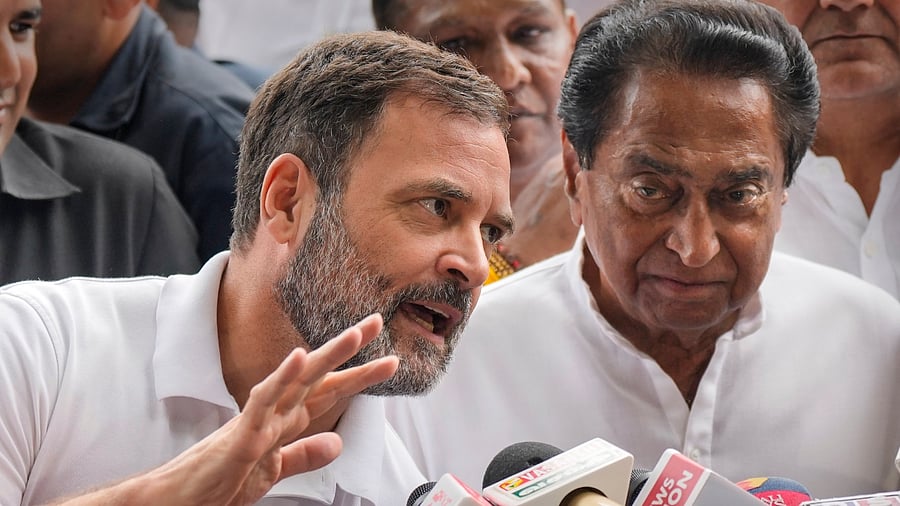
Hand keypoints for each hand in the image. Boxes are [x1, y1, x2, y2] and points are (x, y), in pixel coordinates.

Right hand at [54, 314, 397, 505]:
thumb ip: (304, 454)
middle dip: (348, 349)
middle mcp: (274, 412)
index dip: (358, 374)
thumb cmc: (219, 482)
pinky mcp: (241, 435)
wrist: (181, 501)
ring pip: (297, 380)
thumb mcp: (273, 471)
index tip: (388, 359)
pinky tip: (298, 358)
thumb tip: (338, 441)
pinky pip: (263, 402)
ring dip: (327, 355)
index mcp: (283, 421)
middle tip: (377, 322)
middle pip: (318, 375)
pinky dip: (282, 379)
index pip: (328, 391)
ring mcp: (258, 420)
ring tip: (355, 334)